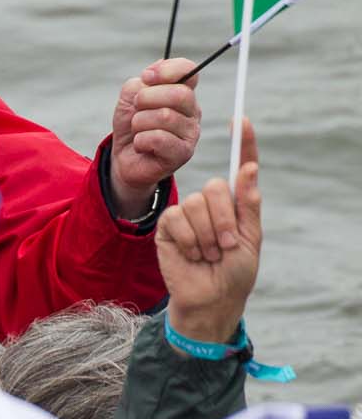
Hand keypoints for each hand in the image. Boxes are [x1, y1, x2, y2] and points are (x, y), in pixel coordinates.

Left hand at [108, 57, 200, 218]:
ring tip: (138, 130)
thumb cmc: (132, 126)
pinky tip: (141, 145)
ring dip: (140, 122)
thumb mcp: (129, 99)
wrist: (124, 159)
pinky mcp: (183, 154)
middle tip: (136, 109)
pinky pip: (158, 138)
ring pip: (165, 116)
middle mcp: (192, 112)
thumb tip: (152, 74)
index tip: (146, 77)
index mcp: (183, 93)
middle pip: (179, 94)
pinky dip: (140, 140)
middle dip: (146, 98)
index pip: (189, 70)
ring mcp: (191, 134)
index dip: (166, 70)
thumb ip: (140, 83)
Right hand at [159, 119, 261, 345]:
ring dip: (207, 236)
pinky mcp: (166, 225)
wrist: (210, 298)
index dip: (243, 143)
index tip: (242, 120)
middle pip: (217, 188)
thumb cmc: (236, 272)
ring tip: (208, 255)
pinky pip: (177, 218)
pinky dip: (187, 240)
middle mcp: (211, 203)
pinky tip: (190, 254)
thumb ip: (248, 203)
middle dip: (225, 220)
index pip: (240, 166)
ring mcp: (187, 213)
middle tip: (226, 246)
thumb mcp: (252, 238)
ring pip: (196, 205)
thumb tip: (250, 167)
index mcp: (236, 203)